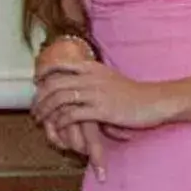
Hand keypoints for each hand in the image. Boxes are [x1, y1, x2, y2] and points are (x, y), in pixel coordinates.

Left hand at [34, 58, 173, 143]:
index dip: (44, 72)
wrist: (155, 101)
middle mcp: (92, 77)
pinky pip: (72, 115)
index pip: (60, 64)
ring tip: (41, 120)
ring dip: (46, 111)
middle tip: (34, 109)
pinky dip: (61, 121)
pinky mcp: (101, 110)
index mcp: (93, 67)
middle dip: (39, 98)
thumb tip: (75, 81)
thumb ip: (92, 77)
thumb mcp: (110, 78)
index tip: (36, 82)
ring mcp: (96, 93)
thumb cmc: (134, 93)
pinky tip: (58, 126)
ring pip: (59, 99)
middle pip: (54, 83)